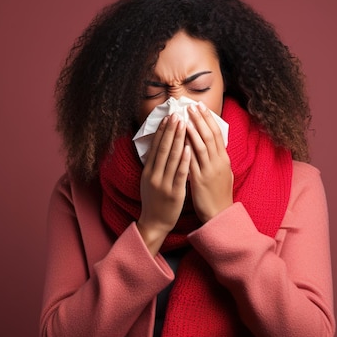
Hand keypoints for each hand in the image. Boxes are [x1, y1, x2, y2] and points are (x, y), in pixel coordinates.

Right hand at [137, 113, 191, 255]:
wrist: (154, 223)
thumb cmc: (154, 201)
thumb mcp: (149, 181)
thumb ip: (154, 165)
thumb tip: (158, 147)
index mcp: (148, 171)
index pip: (155, 147)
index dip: (162, 131)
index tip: (168, 117)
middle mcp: (154, 175)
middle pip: (163, 149)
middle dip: (171, 130)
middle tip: (177, 114)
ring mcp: (163, 184)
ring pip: (172, 158)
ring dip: (178, 140)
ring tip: (184, 124)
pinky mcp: (174, 192)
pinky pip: (180, 174)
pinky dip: (184, 160)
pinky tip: (189, 148)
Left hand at [185, 103, 233, 222]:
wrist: (219, 214)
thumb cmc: (218, 195)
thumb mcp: (223, 173)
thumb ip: (217, 159)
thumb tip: (213, 145)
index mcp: (224, 160)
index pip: (217, 134)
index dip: (208, 119)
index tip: (200, 107)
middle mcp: (218, 162)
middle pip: (210, 136)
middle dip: (200, 119)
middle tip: (191, 105)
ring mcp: (210, 170)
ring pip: (202, 146)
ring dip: (193, 129)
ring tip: (185, 116)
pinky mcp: (200, 180)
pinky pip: (193, 161)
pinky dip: (188, 149)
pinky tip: (181, 139)